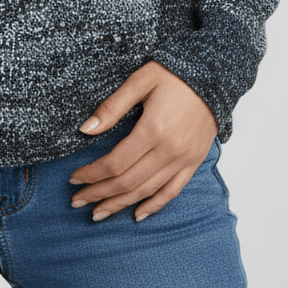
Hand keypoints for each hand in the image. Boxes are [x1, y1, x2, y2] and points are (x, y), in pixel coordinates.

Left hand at [67, 61, 217, 221]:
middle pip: (128, 182)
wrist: (213, 75)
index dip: (92, 174)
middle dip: (99, 194)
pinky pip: (173, 191)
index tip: (74, 179)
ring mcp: (184, 159)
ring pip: (147, 191)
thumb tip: (85, 129)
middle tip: (77, 202)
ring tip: (99, 213)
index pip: (115, 163)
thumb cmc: (174, 74)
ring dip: (121, 204)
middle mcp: (169, 150)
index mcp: (153, 130)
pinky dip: (154, 206)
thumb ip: (112, 106)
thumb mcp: (140, 81)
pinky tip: (137, 214)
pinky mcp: (194, 162)